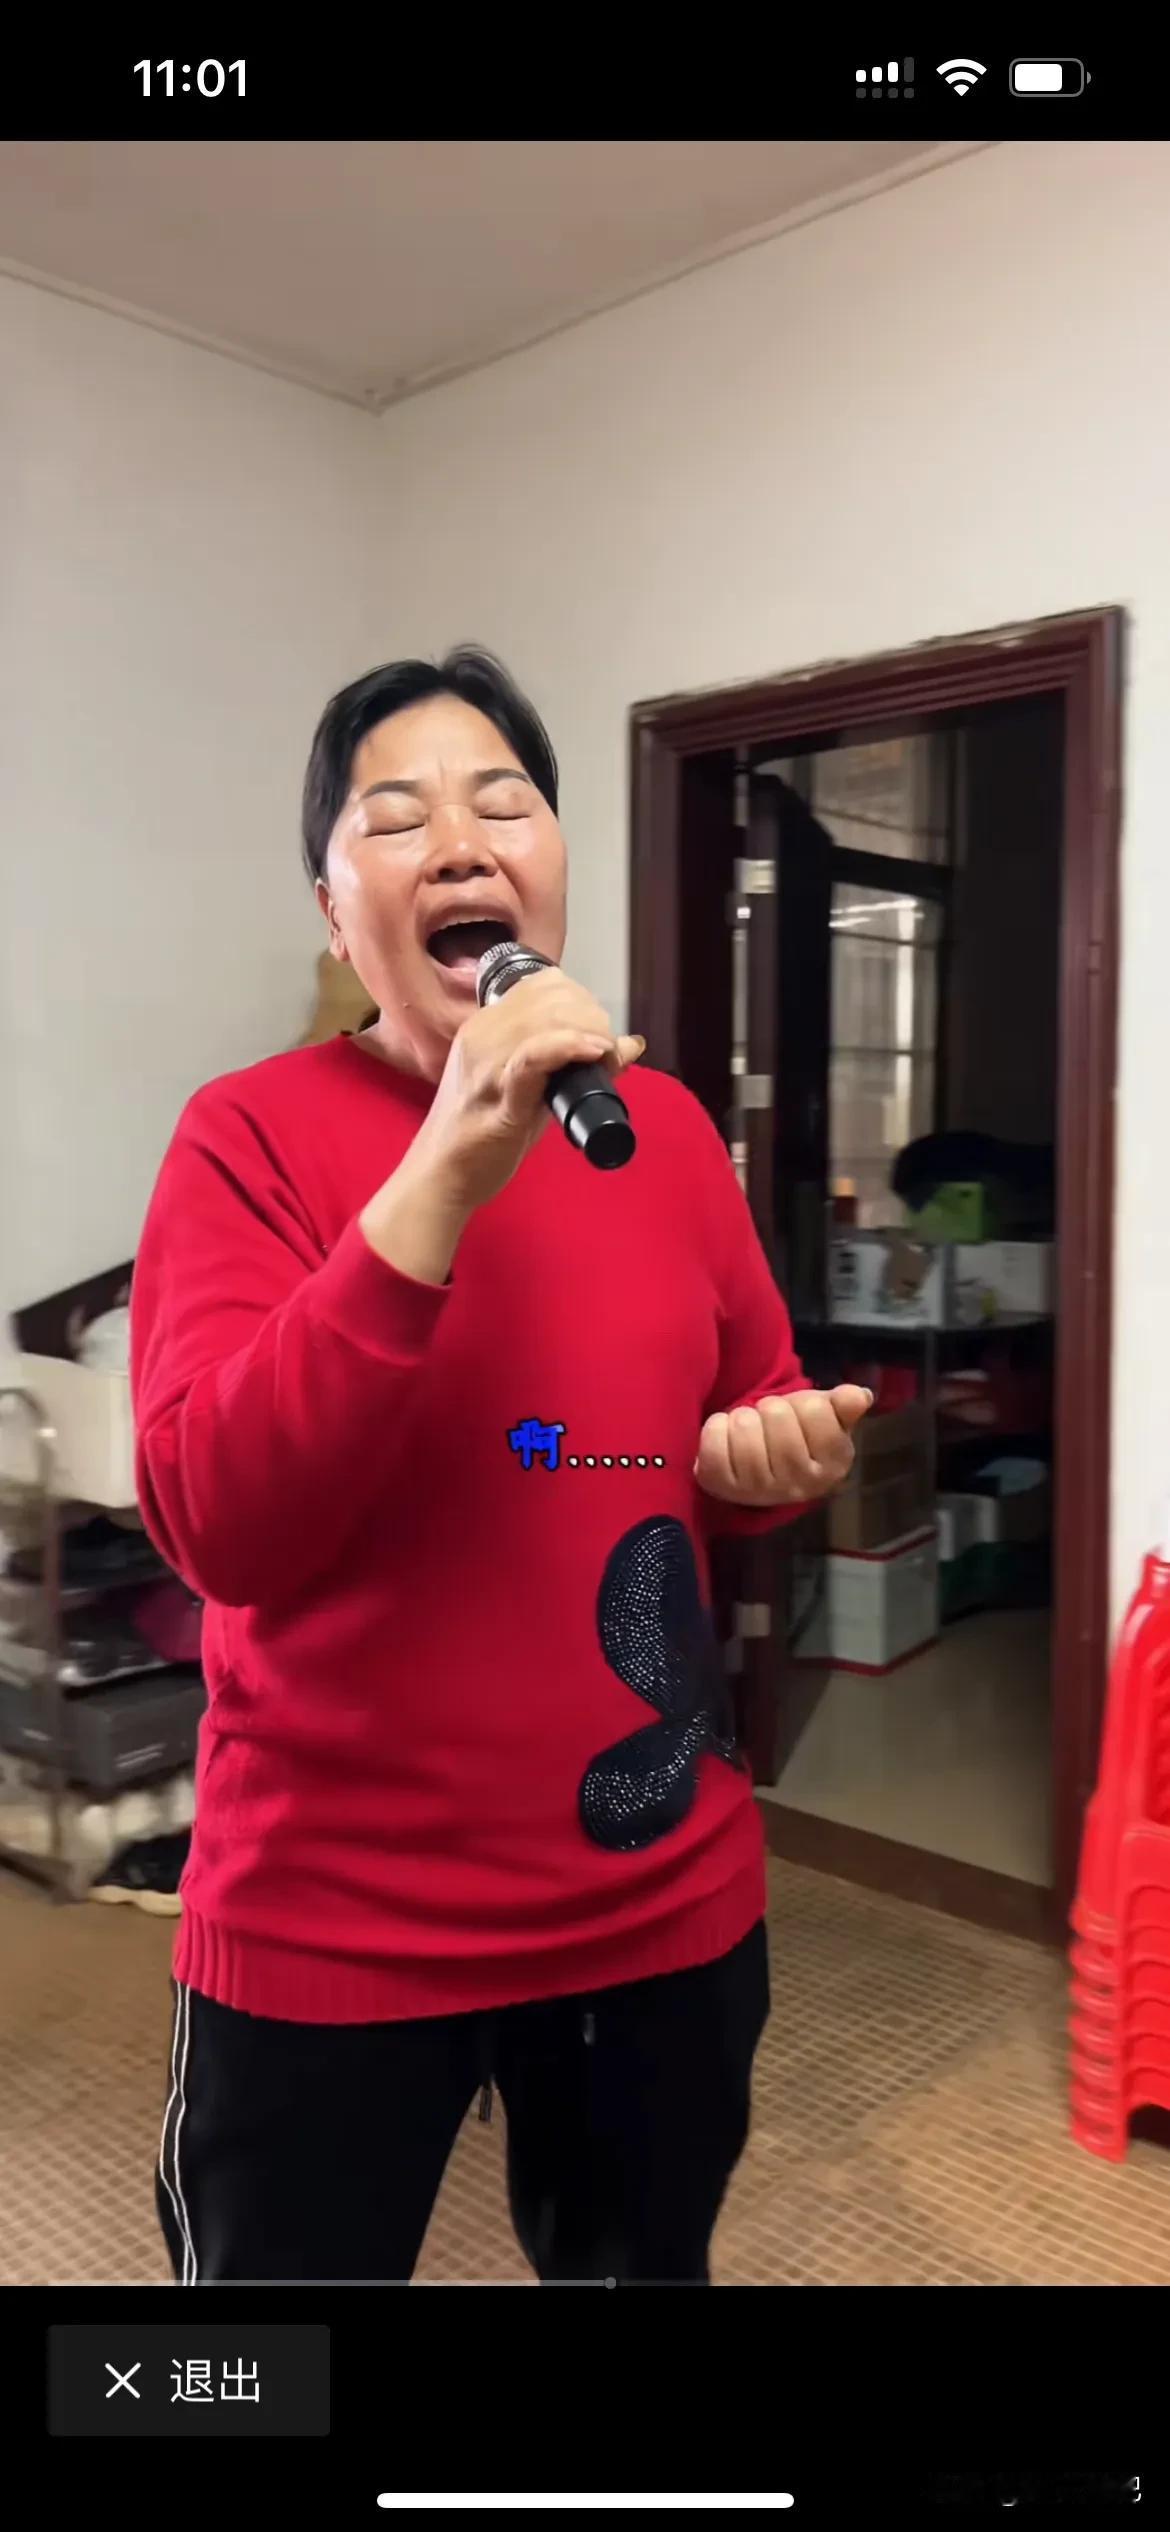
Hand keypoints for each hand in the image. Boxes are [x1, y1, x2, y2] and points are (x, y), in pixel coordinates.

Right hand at [359, 968, 642, 1284]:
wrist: (441, 1176)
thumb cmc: (485, 1136)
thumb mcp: (532, 1088)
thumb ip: (571, 1063)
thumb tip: (628, 1044)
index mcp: (485, 1026)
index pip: (543, 985)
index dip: (582, 1000)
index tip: (598, 1030)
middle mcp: (483, 1035)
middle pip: (551, 997)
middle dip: (592, 1017)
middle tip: (606, 1051)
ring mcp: (487, 1063)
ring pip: (546, 1019)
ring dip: (589, 1032)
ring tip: (606, 1058)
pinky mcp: (497, 1095)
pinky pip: (534, 1056)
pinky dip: (569, 1048)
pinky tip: (594, 1054)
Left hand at [694, 1385, 872, 1508]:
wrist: (761, 1466)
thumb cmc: (798, 1435)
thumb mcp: (827, 1416)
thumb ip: (844, 1405)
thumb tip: (860, 1396)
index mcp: (834, 1464)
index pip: (814, 1409)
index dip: (803, 1402)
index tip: (800, 1416)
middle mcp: (801, 1484)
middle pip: (777, 1416)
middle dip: (770, 1408)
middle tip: (769, 1421)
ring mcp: (761, 1491)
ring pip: (745, 1430)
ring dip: (742, 1417)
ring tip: (748, 1426)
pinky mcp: (724, 1489)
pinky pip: (714, 1446)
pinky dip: (715, 1429)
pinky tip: (725, 1434)